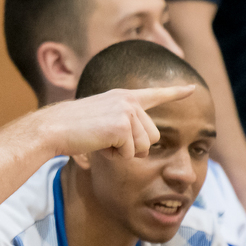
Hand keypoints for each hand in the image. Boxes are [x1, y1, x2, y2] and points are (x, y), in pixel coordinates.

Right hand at [26, 85, 197, 159]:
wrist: (54, 128)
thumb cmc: (72, 129)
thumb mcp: (100, 120)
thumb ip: (123, 124)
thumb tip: (141, 147)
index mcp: (123, 97)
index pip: (155, 94)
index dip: (175, 92)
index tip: (191, 89)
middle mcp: (128, 101)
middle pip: (152, 136)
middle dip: (134, 147)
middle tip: (109, 142)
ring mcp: (126, 112)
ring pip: (144, 146)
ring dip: (125, 153)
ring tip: (103, 142)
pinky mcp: (122, 125)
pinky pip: (130, 153)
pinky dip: (116, 157)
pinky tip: (100, 145)